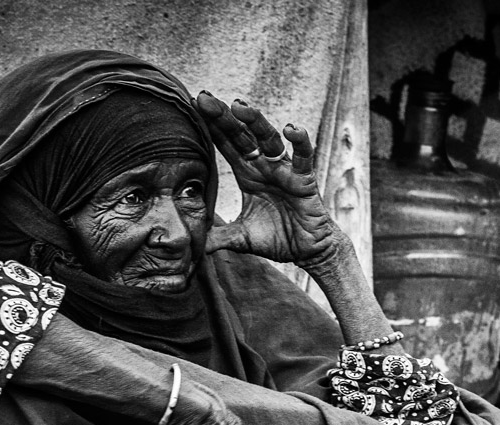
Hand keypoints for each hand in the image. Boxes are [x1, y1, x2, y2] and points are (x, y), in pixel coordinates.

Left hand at [194, 91, 342, 273]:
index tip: (193, 105)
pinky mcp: (304, 179)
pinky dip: (300, 141)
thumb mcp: (241, 238)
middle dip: (224, 116)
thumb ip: (218, 238)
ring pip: (269, 138)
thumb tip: (192, 246)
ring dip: (255, 121)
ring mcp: (284, 169)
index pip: (226, 144)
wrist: (307, 250)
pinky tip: (291, 129)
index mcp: (247, 173)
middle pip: (242, 134)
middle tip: (205, 98)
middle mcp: (264, 165)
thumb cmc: (278, 238)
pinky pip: (303, 156)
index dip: (211, 126)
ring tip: (239, 106)